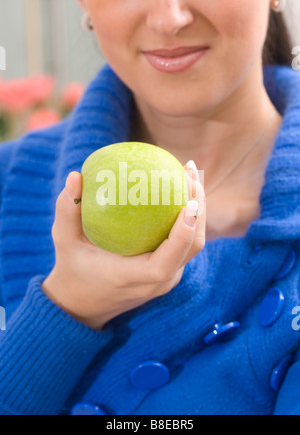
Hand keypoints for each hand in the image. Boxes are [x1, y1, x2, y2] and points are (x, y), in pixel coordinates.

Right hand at [42, 161, 205, 329]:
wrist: (83, 302)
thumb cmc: (72, 267)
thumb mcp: (63, 239)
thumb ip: (66, 209)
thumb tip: (75, 176)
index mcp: (130, 277)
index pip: (165, 262)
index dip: (182, 235)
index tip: (189, 204)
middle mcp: (154, 282)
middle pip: (191, 248)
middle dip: (198, 210)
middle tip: (189, 173)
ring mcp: (164, 280)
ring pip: (193, 247)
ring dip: (198, 213)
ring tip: (190, 177)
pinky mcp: (167, 275)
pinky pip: (185, 246)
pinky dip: (188, 221)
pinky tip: (180, 194)